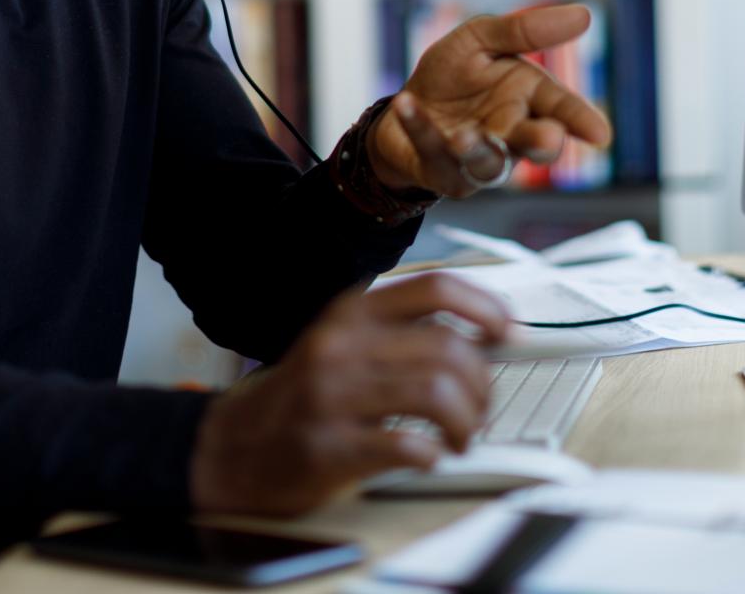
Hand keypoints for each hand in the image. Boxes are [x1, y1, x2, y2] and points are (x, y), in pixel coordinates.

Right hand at [188, 273, 510, 515]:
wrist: (234, 446)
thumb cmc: (304, 396)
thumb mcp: (344, 342)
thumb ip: (402, 333)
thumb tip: (486, 338)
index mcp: (352, 312)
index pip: (436, 289)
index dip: (486, 308)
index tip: (510, 334)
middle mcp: (341, 345)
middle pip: (448, 347)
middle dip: (482, 386)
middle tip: (481, 409)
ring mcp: (332, 396)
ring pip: (436, 393)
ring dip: (466, 423)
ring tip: (460, 438)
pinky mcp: (329, 446)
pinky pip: (406, 445)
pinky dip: (431, 454)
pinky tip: (426, 456)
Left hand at [368, 4, 613, 197]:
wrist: (404, 107)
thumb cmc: (453, 77)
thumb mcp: (481, 40)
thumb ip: (525, 31)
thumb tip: (583, 14)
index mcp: (528, 100)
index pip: (561, 109)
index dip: (580, 120)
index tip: (599, 135)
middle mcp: (510, 134)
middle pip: (535, 144)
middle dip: (542, 143)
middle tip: (548, 139)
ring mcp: (478, 159)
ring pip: (488, 162)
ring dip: (477, 147)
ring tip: (464, 134)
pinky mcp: (443, 171)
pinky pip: (433, 152)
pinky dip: (419, 128)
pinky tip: (408, 104)